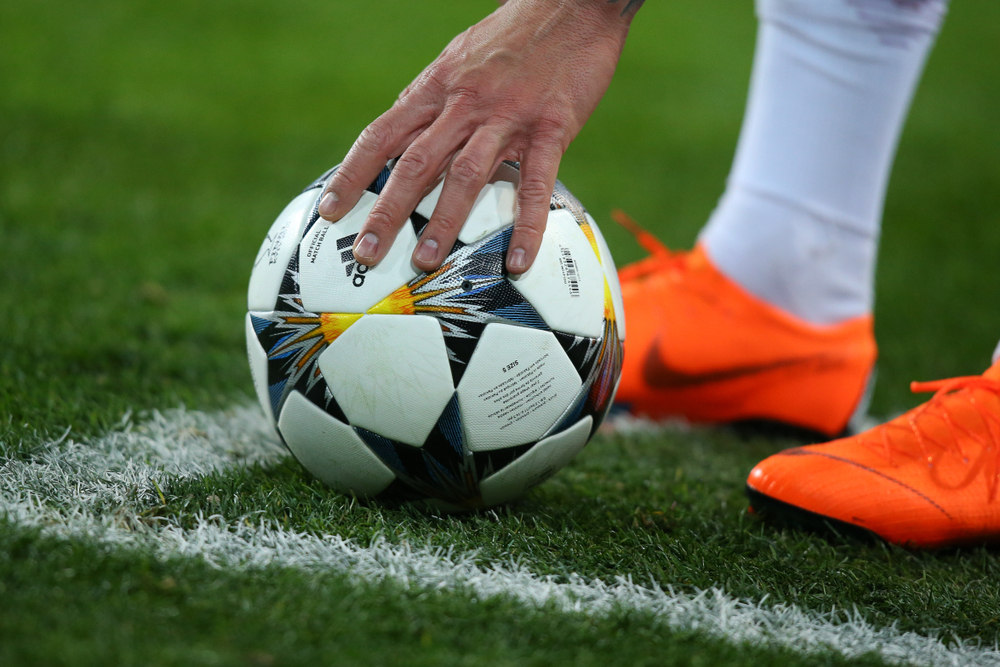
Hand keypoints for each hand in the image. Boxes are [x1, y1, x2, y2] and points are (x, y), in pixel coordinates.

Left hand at [317, 0, 637, 273]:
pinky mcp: (551, 128)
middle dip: (387, 212)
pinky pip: (534, 184)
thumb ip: (434, 101)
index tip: (331, 210)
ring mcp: (507, 117)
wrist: (573, 3)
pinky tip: (518, 260)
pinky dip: (526, 226)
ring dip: (443, 222)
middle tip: (367, 254)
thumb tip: (404, 134)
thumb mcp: (460, 61)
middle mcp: (465, 103)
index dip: (352, 175)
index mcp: (437, 88)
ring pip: (466, 175)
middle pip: (415, 163)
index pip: (382, 136)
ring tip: (426, 261)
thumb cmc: (516, 37)